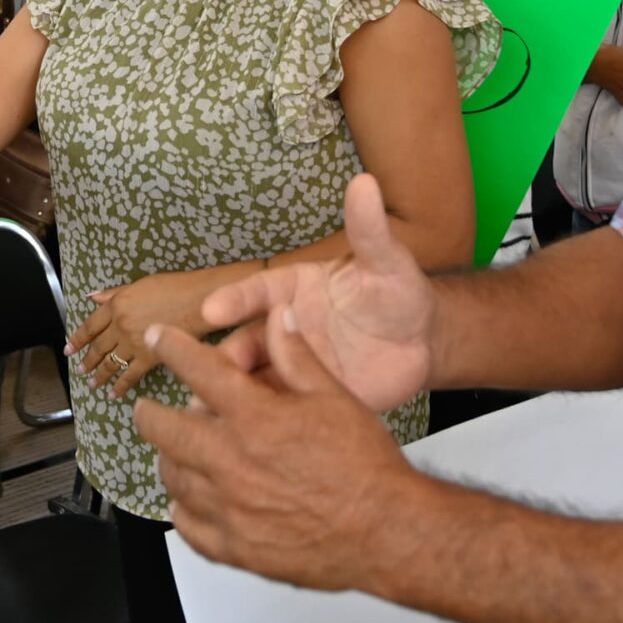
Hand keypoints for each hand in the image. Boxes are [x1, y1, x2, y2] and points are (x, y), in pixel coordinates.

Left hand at [68, 267, 225, 398]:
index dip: (78, 339)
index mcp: (116, 306)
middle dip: (87, 360)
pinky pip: (130, 375)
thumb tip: (92, 298)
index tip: (69, 349)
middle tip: (81, 370)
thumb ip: (114, 294)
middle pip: (98, 347)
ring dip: (100, 375)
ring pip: (110, 363)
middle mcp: (119, 327)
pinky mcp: (148, 359)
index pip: (90, 326)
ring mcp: (133, 344)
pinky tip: (113, 394)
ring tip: (92, 384)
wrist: (198, 301)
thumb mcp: (138, 285)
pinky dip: (120, 386)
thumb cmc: (172, 287)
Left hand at [134, 310, 419, 593]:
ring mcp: (229, 507)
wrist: (385, 531)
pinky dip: (182, 510)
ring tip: (172, 452)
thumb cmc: (365, 467)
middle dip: (151, 413)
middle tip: (147, 409)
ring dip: (167, 459)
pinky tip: (187, 502)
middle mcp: (231, 461)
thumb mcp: (335, 396)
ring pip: (173, 478)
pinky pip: (188, 527)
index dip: (172, 348)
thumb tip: (280, 317)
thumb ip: (298, 356)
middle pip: (165, 429)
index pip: (196, 370)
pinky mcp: (235, 546)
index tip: (159, 339)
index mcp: (255, 417)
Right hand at [199, 174, 433, 410]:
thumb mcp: (386, 261)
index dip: (236, 300)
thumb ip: (369, 228)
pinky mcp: (306, 401)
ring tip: (210, 411)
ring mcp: (292, 366)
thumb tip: (366, 182)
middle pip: (244, 343)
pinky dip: (259, 426)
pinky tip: (243, 440)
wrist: (422, 342)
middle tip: (200, 370)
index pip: (257, 292)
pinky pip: (277, 415)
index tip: (214, 309)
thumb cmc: (399, 293)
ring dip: (230, 396)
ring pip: (252, 382)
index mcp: (292, 290)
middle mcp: (283, 328)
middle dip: (222, 358)